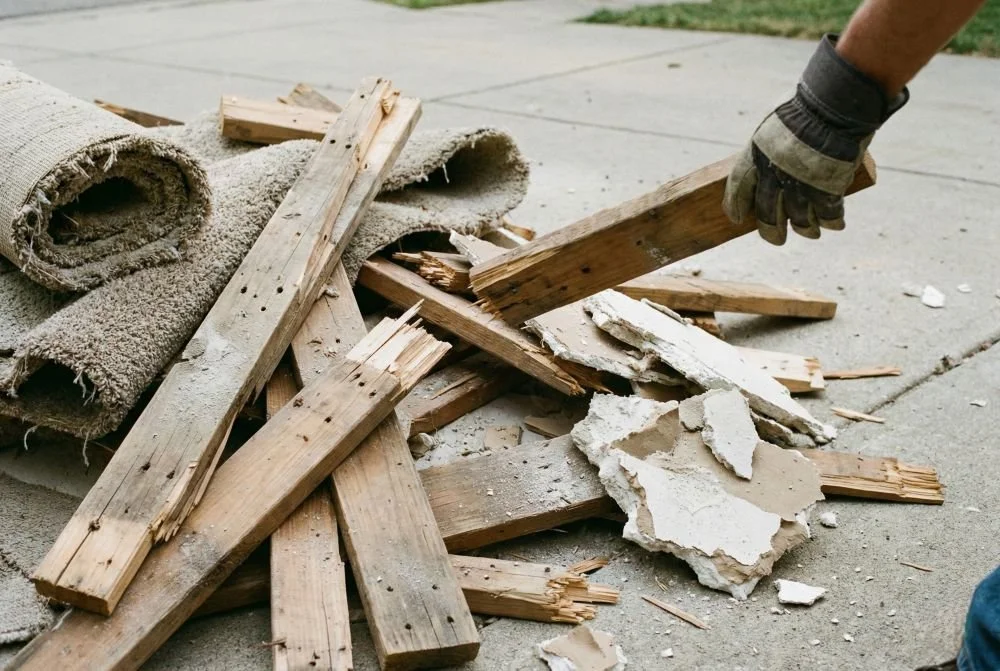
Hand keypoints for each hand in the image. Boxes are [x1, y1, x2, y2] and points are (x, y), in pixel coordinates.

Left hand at [723, 34, 907, 244]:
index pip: (737, 189)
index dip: (735, 207)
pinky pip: (829, 215)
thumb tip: (769, 165)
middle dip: (770, 231)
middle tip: (776, 239)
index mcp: (755, 156)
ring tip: (811, 232)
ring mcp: (800, 186)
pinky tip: (835, 225)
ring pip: (800, 221)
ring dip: (806, 230)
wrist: (835, 104)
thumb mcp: (772, 124)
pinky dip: (832, 222)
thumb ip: (768, 148)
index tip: (737, 218)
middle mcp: (773, 176)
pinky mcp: (827, 190)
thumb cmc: (805, 108)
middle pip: (767, 215)